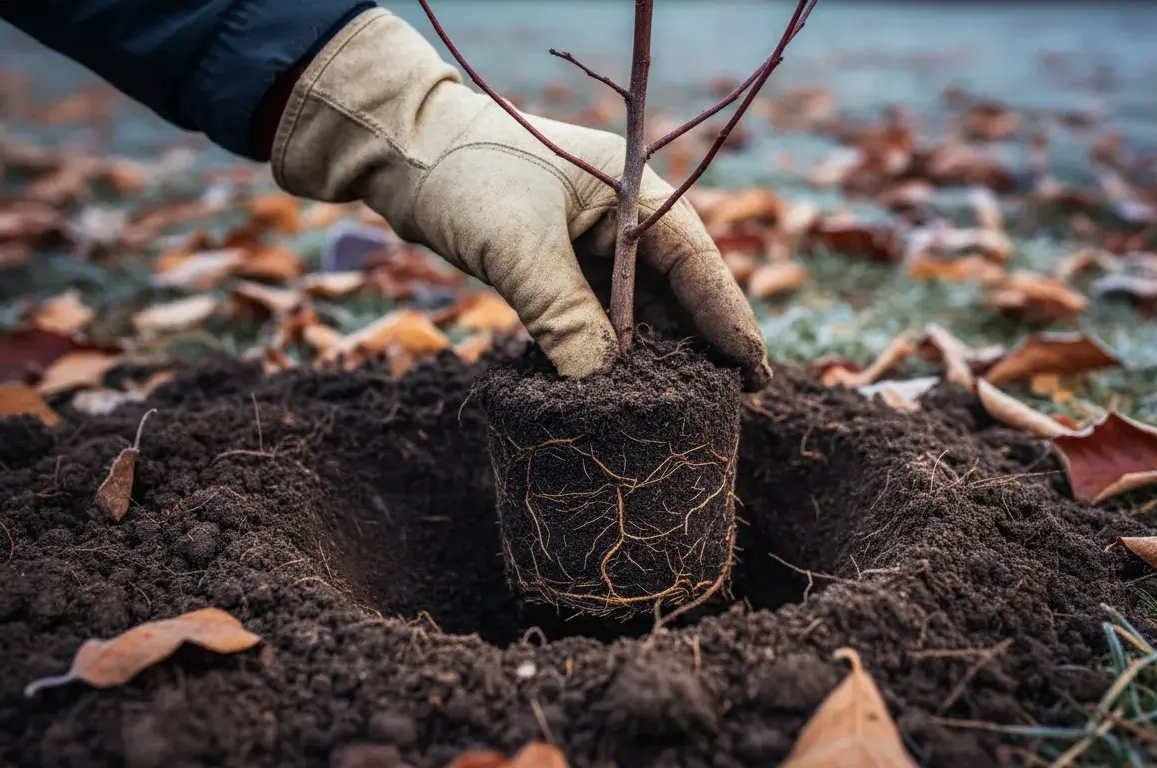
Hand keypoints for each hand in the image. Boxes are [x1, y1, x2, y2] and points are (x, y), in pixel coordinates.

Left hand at [271, 8, 770, 390]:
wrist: (402, 149)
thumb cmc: (467, 176)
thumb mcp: (518, 246)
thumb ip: (560, 313)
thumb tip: (595, 384)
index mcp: (635, 194)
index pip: (698, 264)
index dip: (728, 321)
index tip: (754, 374)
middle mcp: (625, 220)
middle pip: (677, 293)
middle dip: (700, 347)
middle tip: (730, 407)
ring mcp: (593, 244)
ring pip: (638, 309)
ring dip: (652, 355)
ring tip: (682, 409)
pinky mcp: (560, 266)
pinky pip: (597, 316)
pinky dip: (607, 350)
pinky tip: (620, 389)